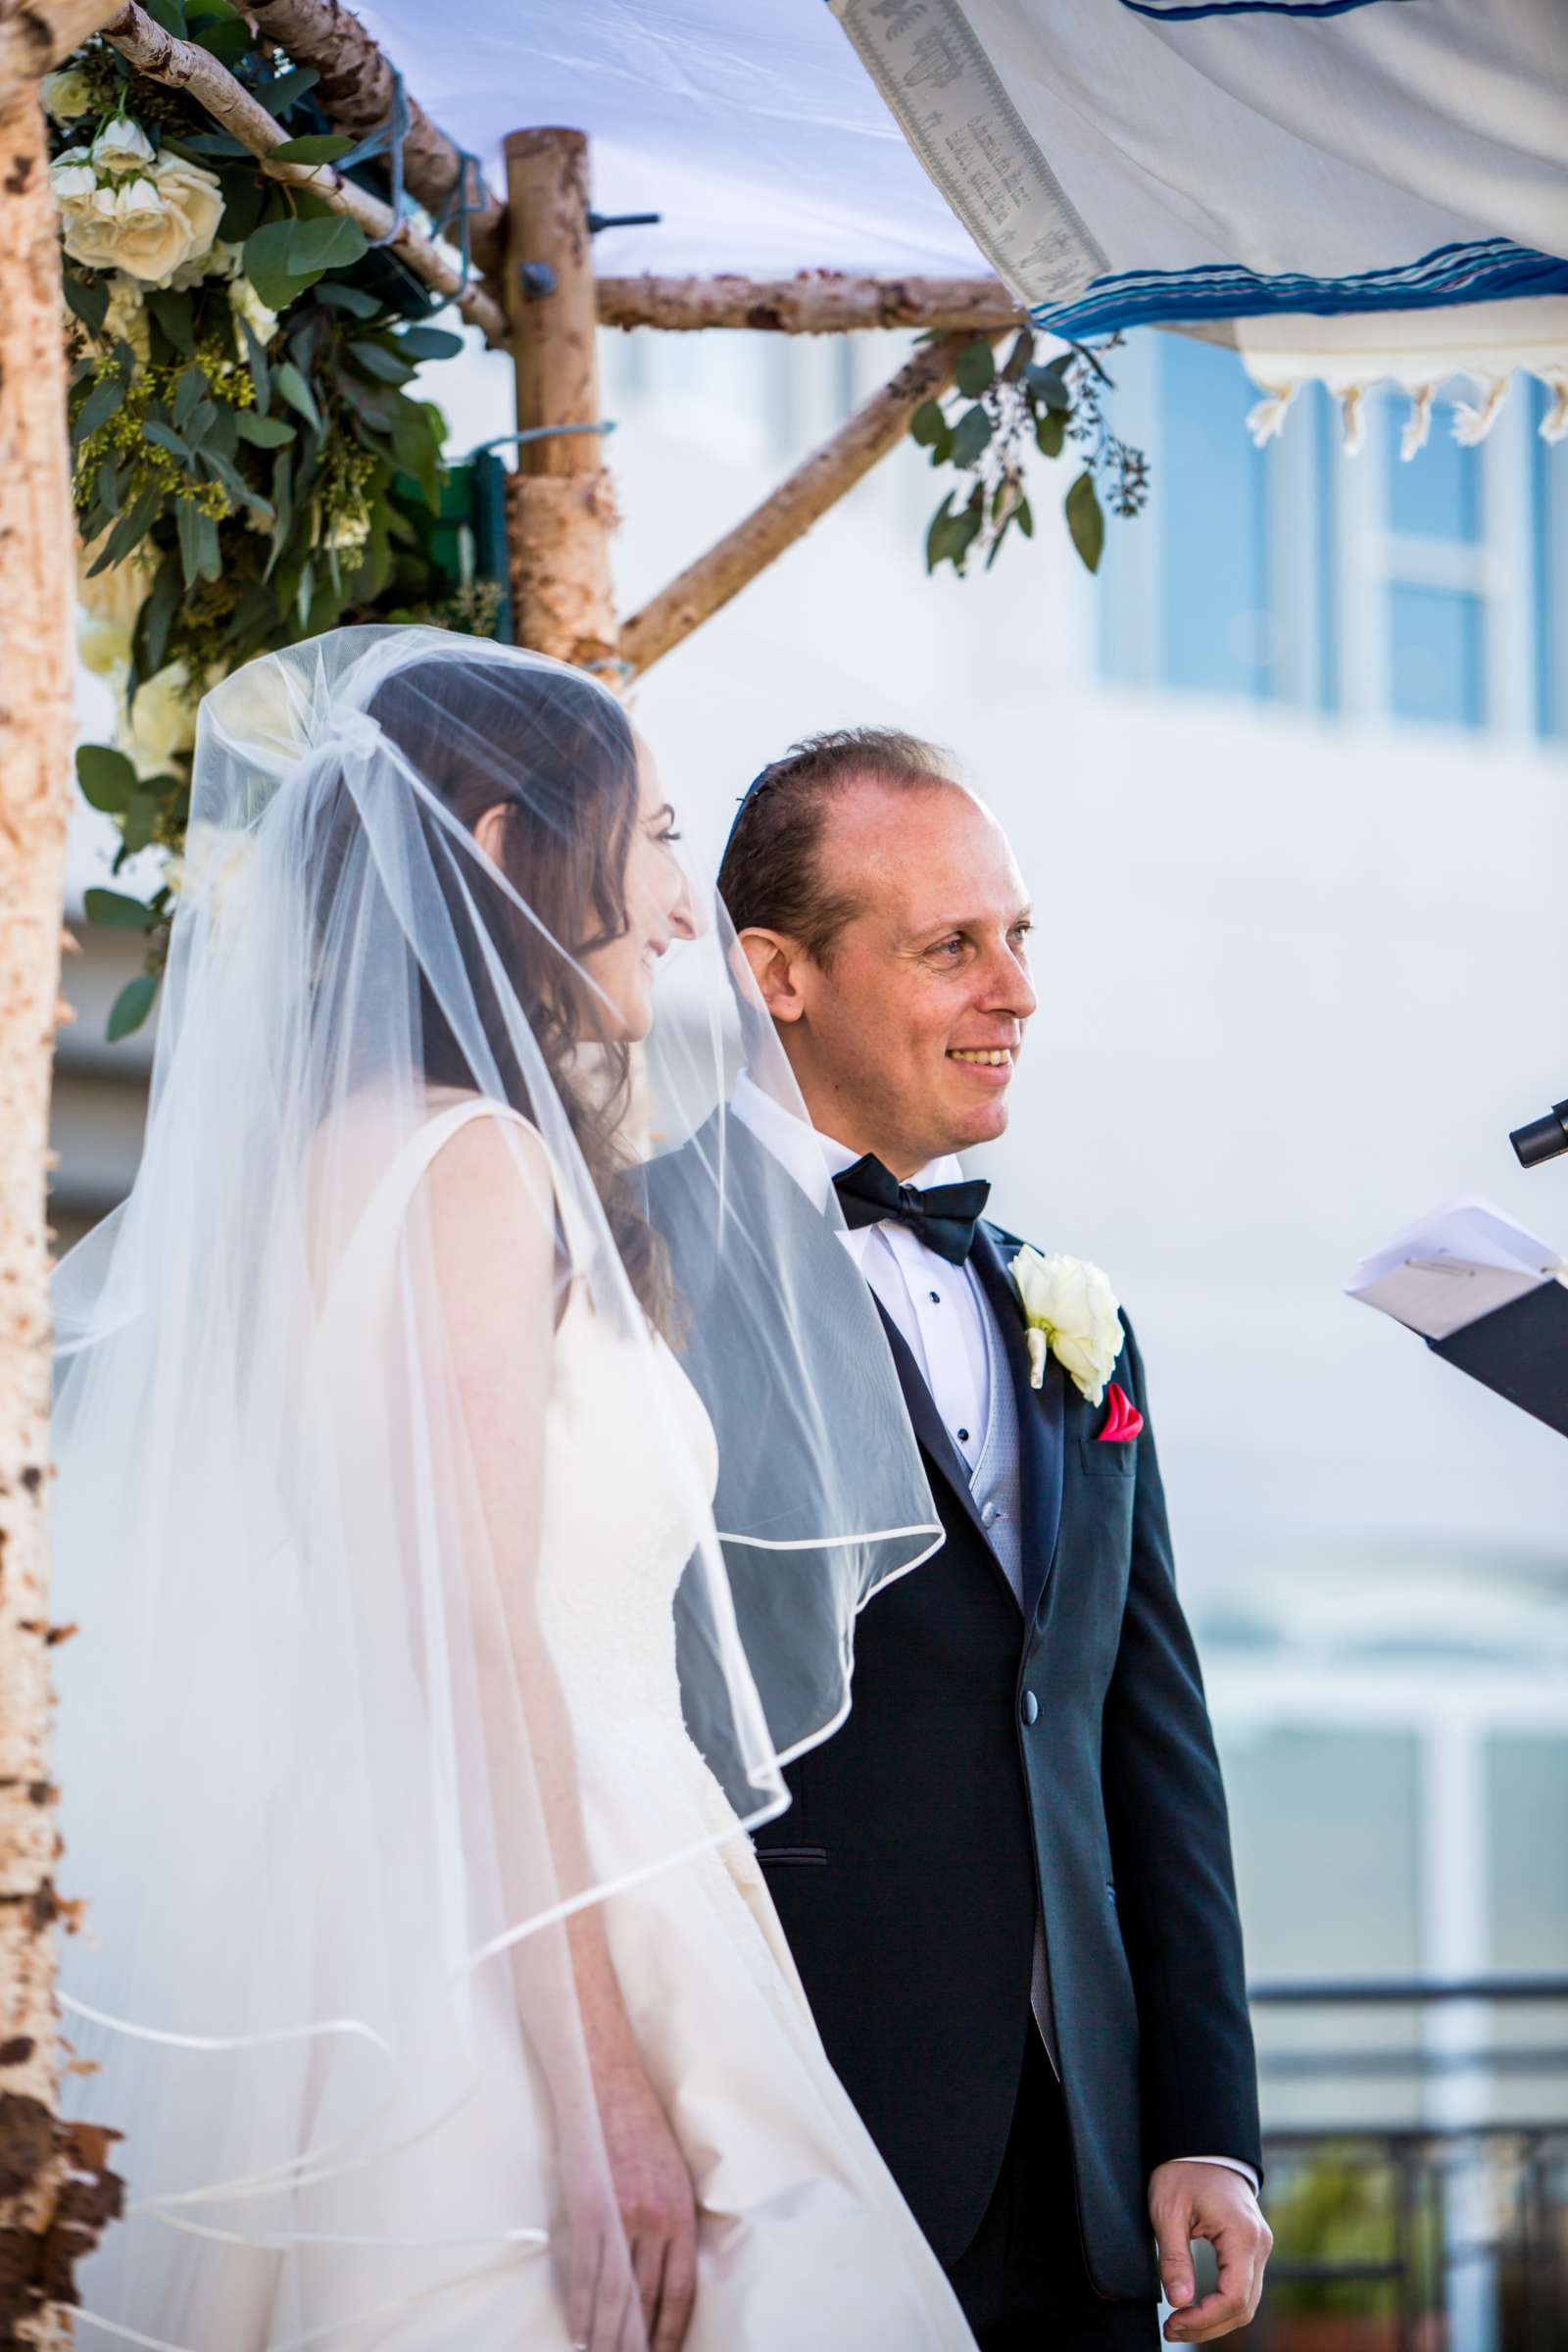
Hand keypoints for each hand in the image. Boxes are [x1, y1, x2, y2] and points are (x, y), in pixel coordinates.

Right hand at [566, 2047, 697, 2351]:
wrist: (605, 2085)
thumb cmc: (640, 2126)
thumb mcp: (673, 2172)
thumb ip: (672, 2220)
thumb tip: (665, 2268)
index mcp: (680, 2213)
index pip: (680, 2288)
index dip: (671, 2329)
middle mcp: (654, 2220)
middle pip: (645, 2298)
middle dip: (637, 2340)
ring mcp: (620, 2217)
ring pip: (615, 2294)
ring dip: (608, 2335)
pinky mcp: (588, 2211)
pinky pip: (586, 2273)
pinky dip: (582, 2308)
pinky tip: (580, 2332)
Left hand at [1149, 2160, 1271, 2343]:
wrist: (1201, 2144)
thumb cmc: (1182, 2172)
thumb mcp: (1168, 2211)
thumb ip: (1175, 2258)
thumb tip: (1179, 2302)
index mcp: (1242, 2235)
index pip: (1233, 2297)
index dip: (1204, 2319)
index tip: (1173, 2322)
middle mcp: (1259, 2245)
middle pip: (1244, 2307)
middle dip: (1208, 2326)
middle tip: (1171, 2330)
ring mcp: (1259, 2247)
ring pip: (1247, 2302)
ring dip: (1215, 2320)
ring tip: (1179, 2324)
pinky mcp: (1252, 2248)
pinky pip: (1244, 2288)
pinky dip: (1222, 2306)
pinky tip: (1196, 2309)